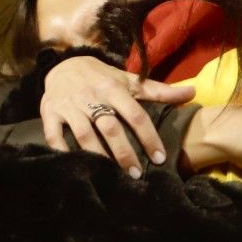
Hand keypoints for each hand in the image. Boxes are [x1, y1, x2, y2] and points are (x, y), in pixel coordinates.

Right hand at [41, 56, 195, 177]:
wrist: (64, 65)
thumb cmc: (103, 78)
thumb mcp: (130, 82)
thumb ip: (160, 91)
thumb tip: (192, 92)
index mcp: (113, 88)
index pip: (135, 114)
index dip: (149, 137)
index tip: (159, 158)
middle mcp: (91, 96)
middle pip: (109, 127)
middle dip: (123, 152)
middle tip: (135, 174)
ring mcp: (69, 105)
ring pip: (83, 134)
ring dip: (97, 155)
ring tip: (109, 176)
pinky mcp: (49, 112)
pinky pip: (53, 135)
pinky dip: (61, 151)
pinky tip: (74, 166)